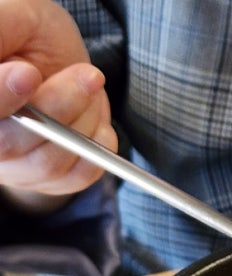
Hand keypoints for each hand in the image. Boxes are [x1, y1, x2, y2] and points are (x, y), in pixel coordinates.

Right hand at [0, 0, 117, 210]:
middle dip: (55, 107)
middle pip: (7, 143)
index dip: (1, 95)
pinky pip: (74, 177)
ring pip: (46, 162)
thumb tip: (7, 69)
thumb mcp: (15, 17)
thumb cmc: (27, 33)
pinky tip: (100, 124)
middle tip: (89, 76)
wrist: (56, 59)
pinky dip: (96, 150)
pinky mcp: (47, 180)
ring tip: (89, 82)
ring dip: (80, 121)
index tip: (27, 74)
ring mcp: (12, 166)